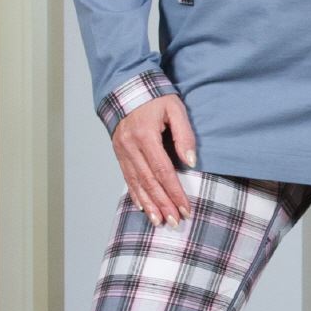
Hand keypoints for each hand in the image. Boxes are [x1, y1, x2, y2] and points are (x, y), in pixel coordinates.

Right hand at [114, 93, 197, 225]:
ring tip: (159, 221)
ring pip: (136, 183)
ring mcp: (122, 151)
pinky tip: (143, 207)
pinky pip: (127, 178)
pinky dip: (136, 194)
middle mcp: (130, 146)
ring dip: (148, 205)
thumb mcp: (175, 109)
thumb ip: (184, 135)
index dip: (174, 192)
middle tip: (175, 221)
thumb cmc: (155, 98)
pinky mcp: (119, 153)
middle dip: (163, 204)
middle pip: (149, 182)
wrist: (128, 89)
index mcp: (145, 136)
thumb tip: (191, 161)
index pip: (163, 171)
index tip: (185, 207)